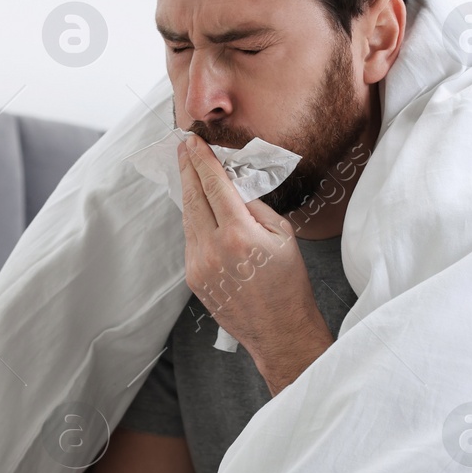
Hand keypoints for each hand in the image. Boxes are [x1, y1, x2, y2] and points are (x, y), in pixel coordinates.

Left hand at [177, 135, 333, 394]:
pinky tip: (199, 208)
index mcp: (239, 234)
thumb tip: (232, 188)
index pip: (213, 186)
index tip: (192, 142)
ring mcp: (199, 265)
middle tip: (182, 148)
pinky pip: (191, 239)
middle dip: (187, 169)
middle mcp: (213, 249)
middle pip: (193, 198)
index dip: (201, 160)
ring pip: (188, 218)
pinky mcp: (193, 278)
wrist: (280, 330)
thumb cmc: (289, 282)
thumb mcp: (282, 235)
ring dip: (189, 193)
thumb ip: (254, 207)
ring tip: (189, 172)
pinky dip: (194, 219)